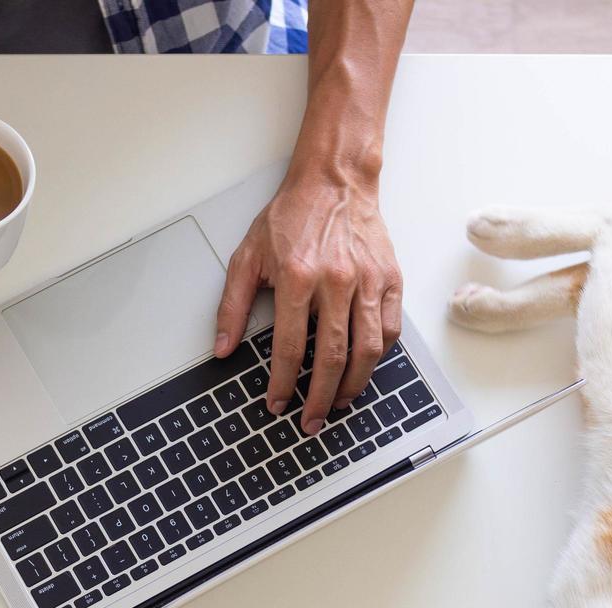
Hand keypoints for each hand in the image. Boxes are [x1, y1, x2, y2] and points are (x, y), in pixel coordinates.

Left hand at [215, 171, 402, 434]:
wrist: (334, 181)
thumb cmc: (291, 217)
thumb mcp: (247, 256)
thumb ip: (232, 306)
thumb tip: (222, 349)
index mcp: (296, 278)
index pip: (290, 348)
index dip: (283, 384)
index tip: (278, 403)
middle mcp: (335, 282)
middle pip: (332, 358)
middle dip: (319, 398)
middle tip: (310, 421)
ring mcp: (366, 282)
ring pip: (367, 351)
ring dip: (352, 386)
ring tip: (337, 403)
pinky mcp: (389, 280)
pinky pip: (389, 329)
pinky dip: (378, 356)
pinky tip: (363, 369)